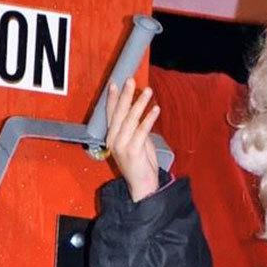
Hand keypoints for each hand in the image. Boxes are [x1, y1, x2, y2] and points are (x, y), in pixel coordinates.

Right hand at [104, 79, 159, 201]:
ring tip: (148, 91)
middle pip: (119, 114)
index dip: (113, 98)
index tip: (115, 83)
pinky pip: (141, 131)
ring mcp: (121, 146)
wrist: (142, 185)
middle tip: (131, 80)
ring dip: (140, 104)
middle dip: (126, 96)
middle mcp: (113, 140)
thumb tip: (139, 110)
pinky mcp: (132, 151)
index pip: (111, 114)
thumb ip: (135, 128)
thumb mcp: (137, 141)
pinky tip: (155, 109)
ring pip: (130, 120)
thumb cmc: (141, 163)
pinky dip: (149, 119)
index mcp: (112, 137)